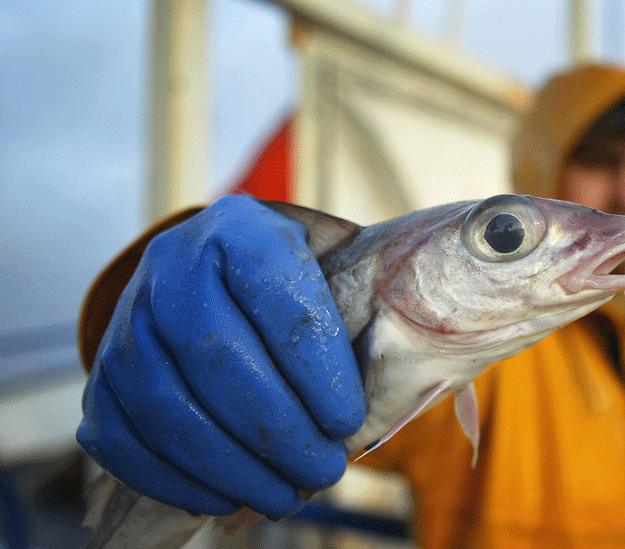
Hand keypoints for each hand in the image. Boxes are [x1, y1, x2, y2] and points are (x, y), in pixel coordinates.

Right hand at [76, 196, 365, 517]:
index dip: (317, 370)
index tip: (347, 422)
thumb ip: (357, 314)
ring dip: (233, 467)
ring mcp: (127, 320)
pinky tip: (226, 498)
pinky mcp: (102, 375)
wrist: (212, 271)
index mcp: (242, 231)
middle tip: (324, 472)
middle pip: (218, 358)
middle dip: (279, 430)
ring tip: (285, 496)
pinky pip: (123, 439)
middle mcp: (173, 265)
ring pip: (168, 406)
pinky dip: (177, 481)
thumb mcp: (330, 270)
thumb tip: (384, 397)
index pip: (279, 300)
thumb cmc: (290, 285)